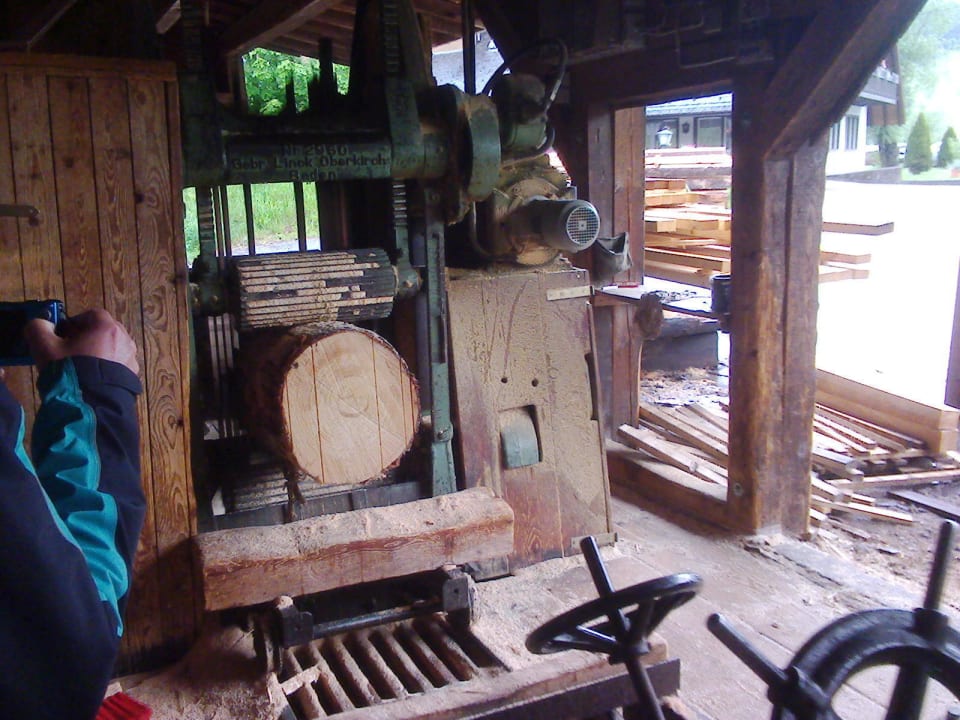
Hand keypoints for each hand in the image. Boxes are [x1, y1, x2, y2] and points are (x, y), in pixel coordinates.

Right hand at [25, 309, 139, 374]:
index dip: (75, 322)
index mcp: (106, 327)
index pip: (91, 315)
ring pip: (112, 348)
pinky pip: (119, 364)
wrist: (92, 404)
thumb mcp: (45, 347)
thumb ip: (39, 328)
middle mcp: (124, 338)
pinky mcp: (133, 374)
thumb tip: (41, 324)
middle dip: (88, 337)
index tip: (63, 335)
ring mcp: (131, 357)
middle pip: (104, 331)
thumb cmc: (69, 370)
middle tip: (71, 350)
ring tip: (82, 366)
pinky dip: (108, 366)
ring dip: (98, 352)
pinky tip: (93, 378)